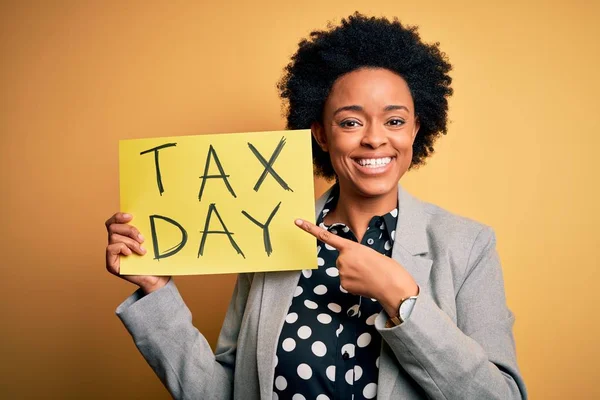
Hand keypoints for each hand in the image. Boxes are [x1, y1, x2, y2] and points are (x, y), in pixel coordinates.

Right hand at [105, 212, 170, 294]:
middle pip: (112, 227)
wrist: (158, 278)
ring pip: (113, 237)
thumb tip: (148, 214)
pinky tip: (130, 254)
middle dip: (129, 230)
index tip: (131, 216)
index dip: (119, 216)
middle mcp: (115, 244)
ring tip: (142, 250)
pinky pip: (110, 248)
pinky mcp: (111, 264)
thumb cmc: (156, 260)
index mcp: (123, 236)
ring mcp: (112, 254)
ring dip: (130, 242)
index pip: (113, 221)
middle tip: (142, 239)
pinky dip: (121, 247)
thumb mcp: (152, 241)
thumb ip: (145, 230)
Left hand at [294, 218, 417, 316]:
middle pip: (341, 260)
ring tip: (369, 275)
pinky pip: (346, 282)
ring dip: (354, 273)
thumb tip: (350, 266)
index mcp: (350, 247)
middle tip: (368, 266)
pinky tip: (365, 283)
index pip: (326, 236)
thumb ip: (356, 255)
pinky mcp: (344, 285)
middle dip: (352, 263)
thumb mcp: (370, 253)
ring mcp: (342, 273)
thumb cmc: (386, 267)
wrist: (393, 286)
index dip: (310, 229)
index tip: (297, 222)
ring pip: (344, 272)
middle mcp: (342, 259)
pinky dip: (355, 283)